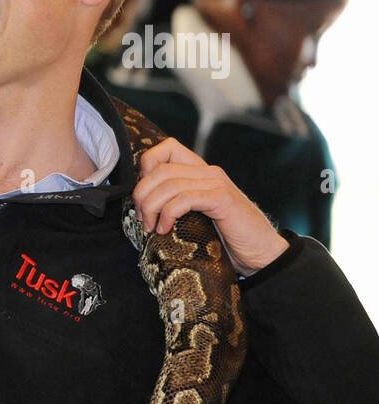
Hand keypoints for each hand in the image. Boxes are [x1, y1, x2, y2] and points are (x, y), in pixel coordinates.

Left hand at [133, 138, 289, 275]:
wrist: (262, 254)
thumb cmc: (225, 238)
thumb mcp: (195, 216)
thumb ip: (176, 202)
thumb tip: (141, 205)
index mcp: (200, 172)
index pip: (166, 149)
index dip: (146, 166)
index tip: (142, 196)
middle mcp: (208, 172)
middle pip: (160, 169)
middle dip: (142, 194)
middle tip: (142, 218)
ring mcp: (216, 184)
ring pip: (169, 184)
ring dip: (152, 207)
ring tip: (151, 227)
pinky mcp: (222, 199)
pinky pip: (185, 199)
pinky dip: (168, 213)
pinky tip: (165, 229)